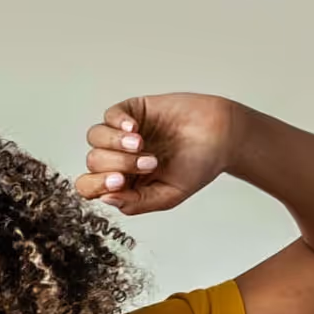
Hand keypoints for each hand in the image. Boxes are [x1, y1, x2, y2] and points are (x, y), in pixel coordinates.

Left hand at [75, 91, 240, 217]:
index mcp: (123, 182)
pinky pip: (110, 115)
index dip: (97, 184)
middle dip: (118, 164)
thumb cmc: (198, 167)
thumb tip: (105, 199)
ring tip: (141, 145)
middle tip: (149, 163)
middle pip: (93, 162)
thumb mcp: (167, 195)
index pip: (91, 186)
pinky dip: (118, 122)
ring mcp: (124, 134)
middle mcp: (119, 157)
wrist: (223, 136)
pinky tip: (135, 129)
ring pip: (96, 138)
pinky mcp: (133, 110)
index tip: (120, 182)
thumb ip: (135, 203)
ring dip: (116, 144)